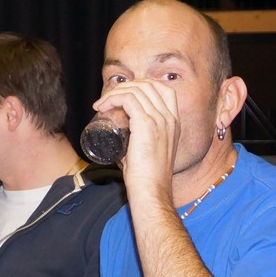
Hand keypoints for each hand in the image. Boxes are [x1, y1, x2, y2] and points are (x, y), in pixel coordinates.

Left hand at [93, 78, 179, 198]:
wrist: (152, 191)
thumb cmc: (146, 177)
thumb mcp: (149, 152)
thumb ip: (139, 142)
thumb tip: (119, 140)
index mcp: (175, 122)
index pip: (163, 89)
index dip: (141, 86)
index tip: (121, 97)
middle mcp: (170, 118)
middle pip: (148, 85)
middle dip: (125, 87)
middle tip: (106, 101)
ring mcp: (161, 120)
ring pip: (137, 90)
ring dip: (114, 93)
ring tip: (101, 104)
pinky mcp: (147, 125)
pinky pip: (129, 99)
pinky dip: (113, 98)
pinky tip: (102, 105)